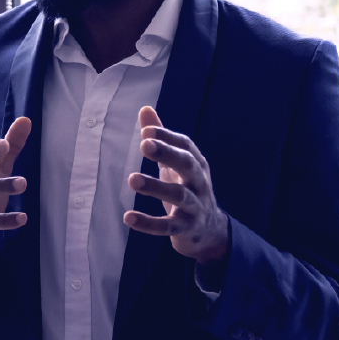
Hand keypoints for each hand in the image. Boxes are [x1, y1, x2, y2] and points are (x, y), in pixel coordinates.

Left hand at [124, 106, 228, 264]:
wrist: (210, 231)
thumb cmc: (188, 189)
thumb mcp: (176, 163)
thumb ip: (161, 138)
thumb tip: (145, 108)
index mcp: (197, 164)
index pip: (185, 145)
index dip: (166, 136)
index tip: (146, 130)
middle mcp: (199, 182)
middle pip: (187, 164)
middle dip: (167, 153)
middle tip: (144, 145)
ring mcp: (195, 206)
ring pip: (178, 195)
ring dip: (156, 187)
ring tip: (132, 179)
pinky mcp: (186, 228)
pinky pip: (168, 226)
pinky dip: (149, 223)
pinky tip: (128, 217)